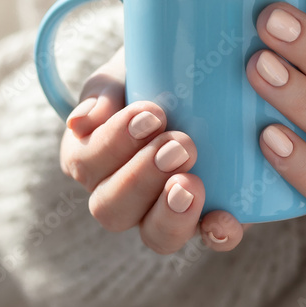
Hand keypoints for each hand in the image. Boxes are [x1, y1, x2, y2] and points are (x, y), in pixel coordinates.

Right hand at [59, 47, 247, 253]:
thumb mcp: (127, 69)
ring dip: (170, 212)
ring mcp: (164, 212)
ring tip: (192, 181)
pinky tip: (224, 222)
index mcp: (91, 157)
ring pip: (154, 235)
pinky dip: (216, 233)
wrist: (207, 71)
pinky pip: (209, 238)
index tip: (152, 113)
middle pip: (111, 209)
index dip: (115, 143)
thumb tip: (81, 121)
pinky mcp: (208, 216)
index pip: (85, 164)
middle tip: (180, 144)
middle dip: (142, 177)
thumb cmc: (156, 69)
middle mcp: (121, 194)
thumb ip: (104, 90)